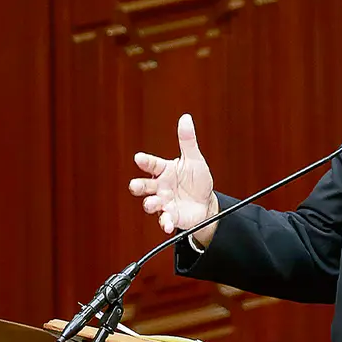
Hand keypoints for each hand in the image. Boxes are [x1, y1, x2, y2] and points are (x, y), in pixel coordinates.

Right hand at [129, 114, 218, 242]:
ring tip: (152, 204)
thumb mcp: (194, 160)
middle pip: (144, 185)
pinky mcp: (171, 216)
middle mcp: (160, 187)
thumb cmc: (197, 180)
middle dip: (138, 186)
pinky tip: (168, 223)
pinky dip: (165, 223)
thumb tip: (185, 118)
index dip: (145, 161)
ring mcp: (164, 202)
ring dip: (150, 204)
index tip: (139, 158)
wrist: (206, 204)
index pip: (152, 164)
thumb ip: (188, 141)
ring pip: (151, 203)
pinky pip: (165, 220)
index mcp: (164, 170)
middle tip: (135, 186)